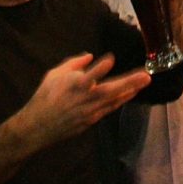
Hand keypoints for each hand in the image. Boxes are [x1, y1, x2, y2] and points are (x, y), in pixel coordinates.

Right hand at [22, 53, 149, 145]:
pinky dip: (120, 101)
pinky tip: (131, 94)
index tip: (110, 59)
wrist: (36, 127)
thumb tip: (90, 56)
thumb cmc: (45, 96)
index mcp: (73, 86)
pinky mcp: (90, 121)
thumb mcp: (55, 74)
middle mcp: (84, 99)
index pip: (88, 76)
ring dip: (130, 91)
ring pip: (113, 101)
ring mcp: (88, 112)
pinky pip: (109, 109)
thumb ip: (74, 63)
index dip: (99, 69)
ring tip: (144, 82)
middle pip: (109, 90)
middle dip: (129, 83)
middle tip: (146, 76)